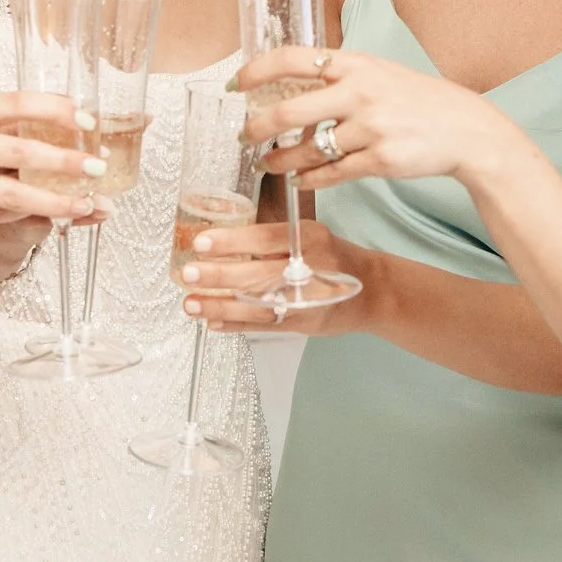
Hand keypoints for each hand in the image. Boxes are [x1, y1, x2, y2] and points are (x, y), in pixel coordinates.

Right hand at [0, 92, 99, 232]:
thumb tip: (64, 125)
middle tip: (97, 167)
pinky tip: (50, 215)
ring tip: (85, 203)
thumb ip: (2, 123)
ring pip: (13, 193)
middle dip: (65, 160)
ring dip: (55, 200)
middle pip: (22, 151)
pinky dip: (25, 214)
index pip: (17, 104)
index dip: (55, 109)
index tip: (88, 119)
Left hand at [176, 219, 374, 334]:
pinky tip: (212, 322)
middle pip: (258, 274)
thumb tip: (222, 242)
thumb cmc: (335, 259)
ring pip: (256, 305)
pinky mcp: (303, 323)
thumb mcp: (311, 236)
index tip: (202, 243)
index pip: (266, 238)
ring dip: (220, 305)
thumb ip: (274, 240)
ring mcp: (306, 300)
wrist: (373, 291)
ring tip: (191, 304)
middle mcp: (310, 269)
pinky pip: (263, 325)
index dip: (233, 242)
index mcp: (310, 239)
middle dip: (219, 276)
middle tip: (188, 274)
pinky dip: (236, 325)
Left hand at [235, 47, 524, 192]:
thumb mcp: (379, 72)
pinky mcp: (380, 160)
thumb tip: (289, 86)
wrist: (465, 128)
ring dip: (279, 161)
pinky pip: (331, 173)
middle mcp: (359, 92)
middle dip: (256, 129)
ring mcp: (370, 128)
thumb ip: (339, 77)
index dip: (257, 71)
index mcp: (355, 63)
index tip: (236, 84)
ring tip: (268, 165)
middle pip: (288, 112)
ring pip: (306, 150)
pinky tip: (299, 181)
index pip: (292, 59)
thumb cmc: (417, 99)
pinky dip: (309, 180)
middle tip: (243, 138)